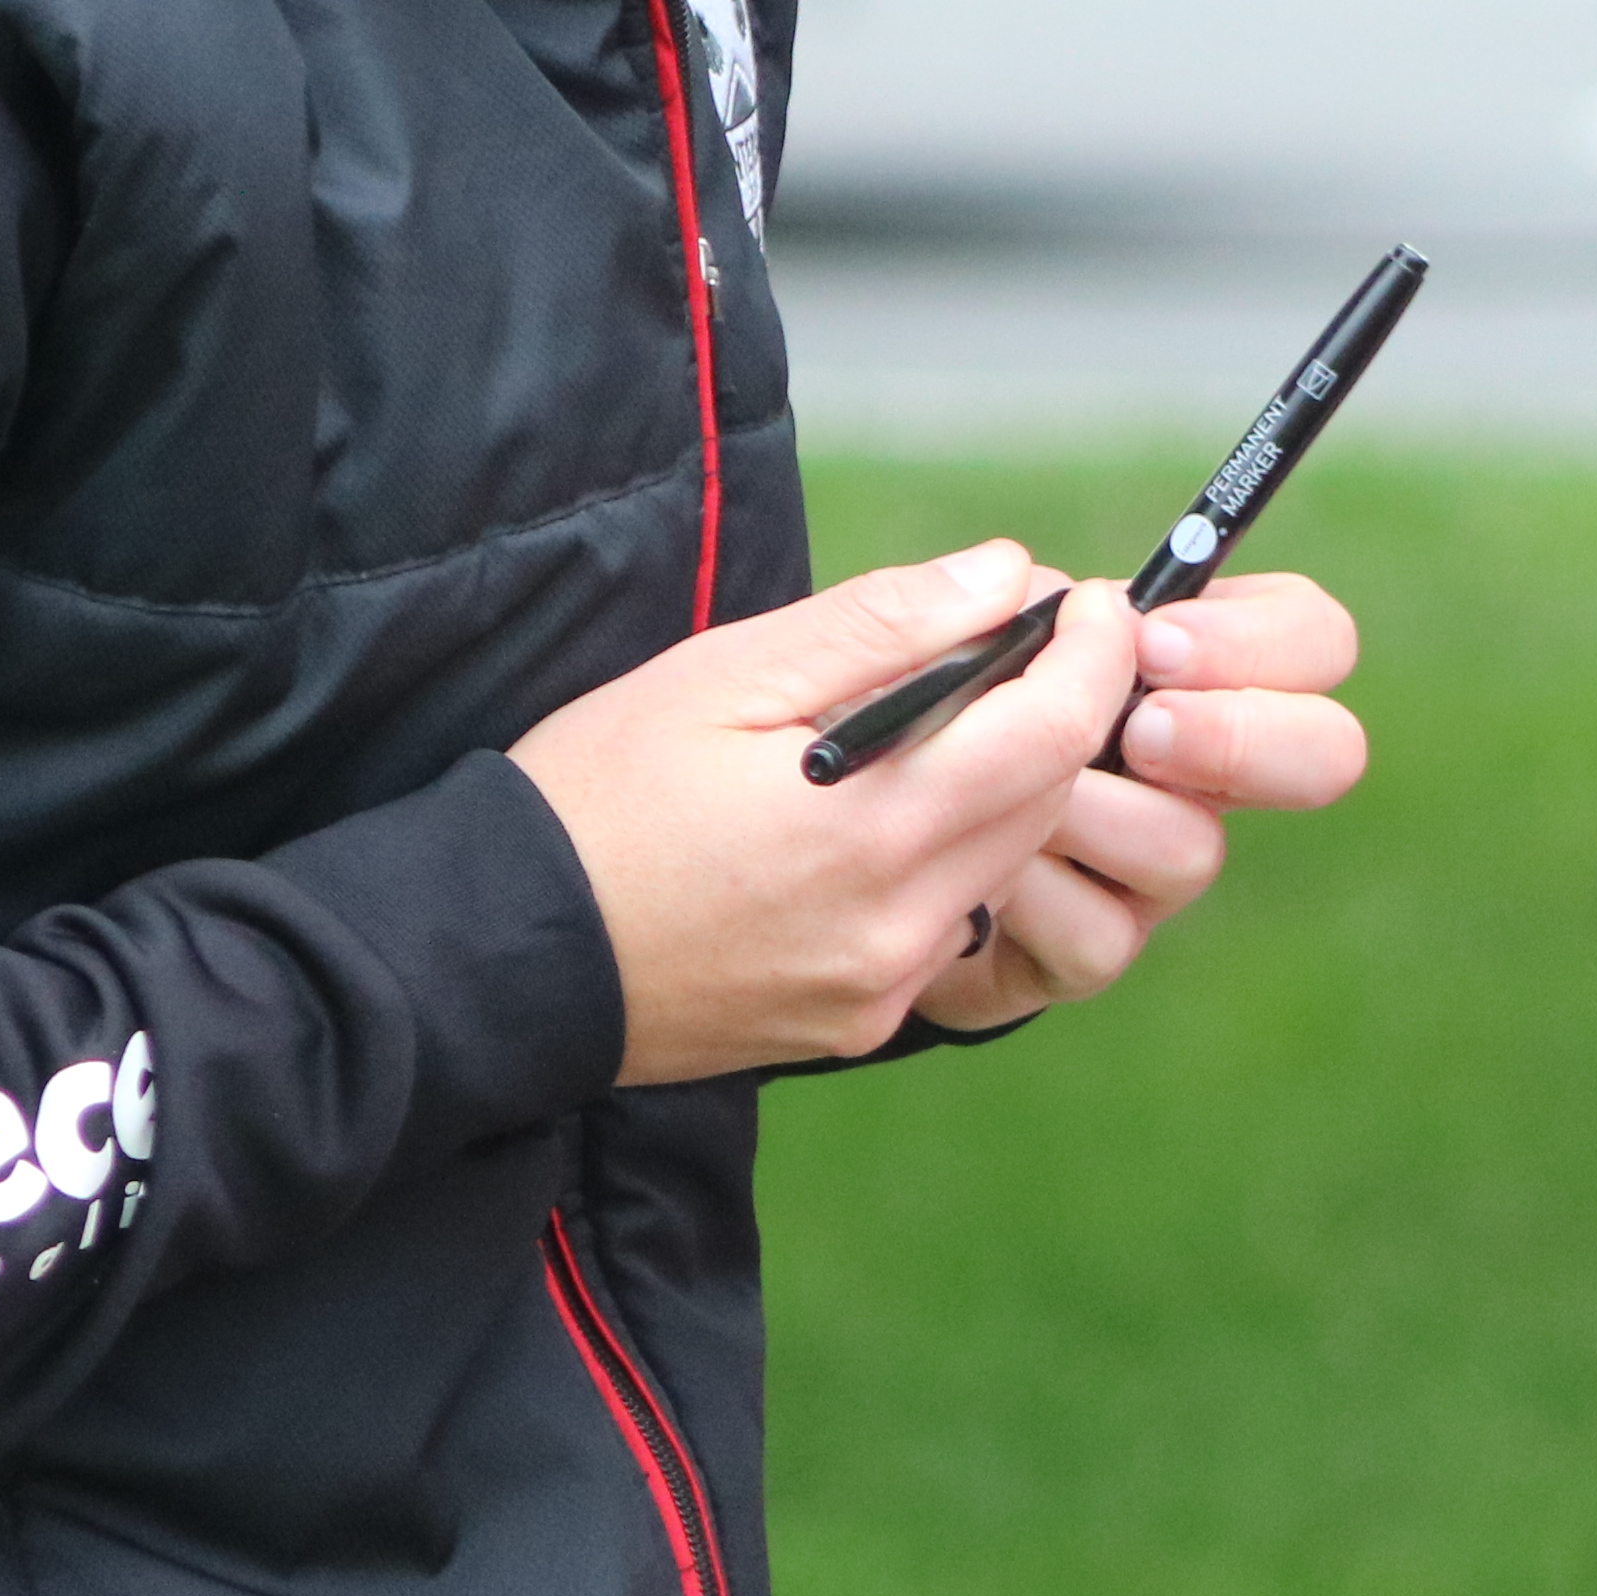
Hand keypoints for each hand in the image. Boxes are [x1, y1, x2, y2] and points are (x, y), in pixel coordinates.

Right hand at [508, 547, 1358, 1083]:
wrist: (502, 952)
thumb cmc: (597, 794)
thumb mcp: (726, 672)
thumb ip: (883, 622)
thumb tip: (1008, 575)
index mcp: (870, 827)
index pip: (1055, 733)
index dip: (1095, 655)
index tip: (1090, 601)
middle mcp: (899, 923)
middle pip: (1047, 798)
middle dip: (1057, 711)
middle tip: (1018, 639)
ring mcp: (884, 984)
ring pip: (1008, 859)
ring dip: (1005, 782)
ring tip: (943, 717)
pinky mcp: (861, 1020)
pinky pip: (951, 921)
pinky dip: (947, 852)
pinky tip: (879, 811)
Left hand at [927, 568, 1367, 1033]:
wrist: (831, 852)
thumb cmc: (896, 719)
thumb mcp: (925, 641)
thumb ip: (990, 609)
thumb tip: (1043, 591)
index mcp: (1185, 668)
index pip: (1311, 636)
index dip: (1263, 639)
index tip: (1153, 643)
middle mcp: (1196, 767)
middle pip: (1329, 750)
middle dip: (1242, 737)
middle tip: (1143, 732)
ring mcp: (1155, 862)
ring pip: (1195, 848)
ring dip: (1099, 814)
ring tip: (1010, 800)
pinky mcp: (1094, 946)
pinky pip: (1104, 934)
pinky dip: (1031, 898)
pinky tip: (974, 880)